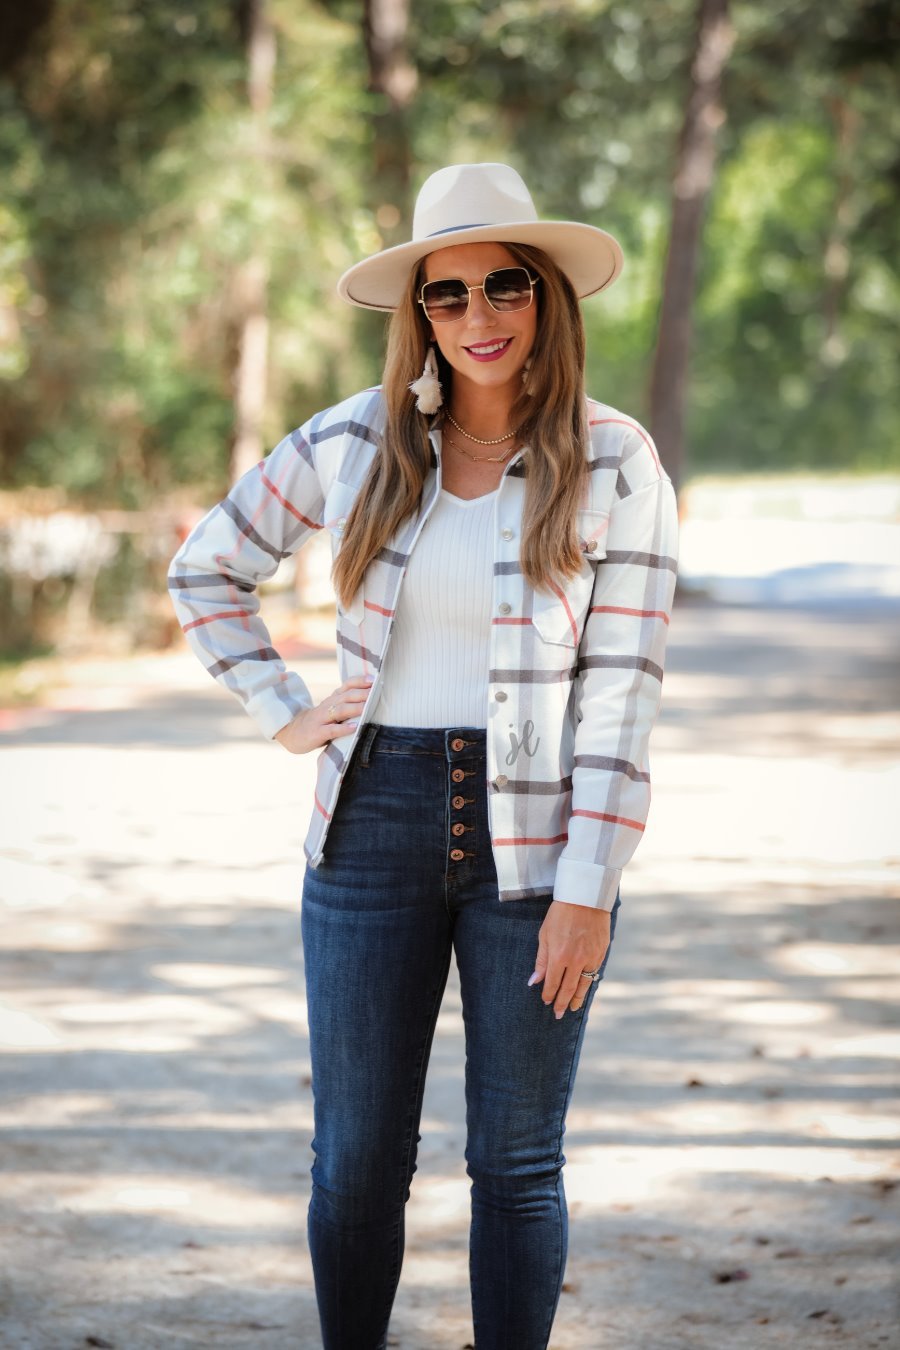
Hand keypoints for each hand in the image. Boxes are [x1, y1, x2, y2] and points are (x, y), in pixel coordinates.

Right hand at [273, 676, 372, 753]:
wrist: (292, 732)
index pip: (347, 685)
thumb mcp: (332, 709)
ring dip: (355, 708)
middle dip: (362, 693)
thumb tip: (374, 699)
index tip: (375, 679)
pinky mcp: (317, 732)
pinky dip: (343, 729)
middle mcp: (328, 705)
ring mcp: (322, 718)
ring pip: (340, 710)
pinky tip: (354, 728)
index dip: (360, 681)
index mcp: (333, 698)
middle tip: (377, 692)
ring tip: (368, 707)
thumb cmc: (320, 721)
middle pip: (346, 696)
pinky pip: (332, 730)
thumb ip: (348, 704)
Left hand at [529, 901, 611, 1018]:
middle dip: (562, 1003)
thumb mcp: (545, 934)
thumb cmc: (560, 914)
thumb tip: (534, 980)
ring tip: (572, 1008)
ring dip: (577, 998)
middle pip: (568, 988)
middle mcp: (576, 960)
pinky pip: (594, 973)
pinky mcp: (601, 952)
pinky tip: (584, 989)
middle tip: (558, 1015)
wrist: (585, 898)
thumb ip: (541, 960)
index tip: (546, 1002)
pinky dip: (589, 983)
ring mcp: (591, 957)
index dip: (549, 994)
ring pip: (584, 984)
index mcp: (559, 956)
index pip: (552, 983)